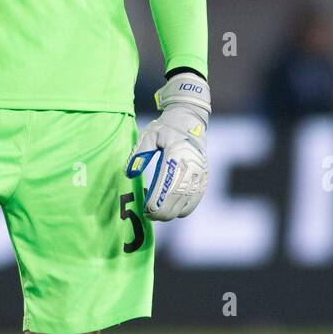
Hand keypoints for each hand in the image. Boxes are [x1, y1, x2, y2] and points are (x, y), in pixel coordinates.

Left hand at [125, 72, 209, 220]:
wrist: (190, 118)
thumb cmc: (166, 127)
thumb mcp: (149, 134)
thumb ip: (139, 154)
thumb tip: (129, 173)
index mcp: (177, 154)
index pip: (167, 185)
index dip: (157, 201)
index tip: (146, 209)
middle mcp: (191, 165)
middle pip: (177, 198)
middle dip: (162, 212)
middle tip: (148, 215)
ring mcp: (200, 172)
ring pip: (187, 202)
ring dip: (172, 213)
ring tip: (157, 214)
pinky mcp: (204, 176)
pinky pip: (195, 199)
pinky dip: (184, 209)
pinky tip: (172, 210)